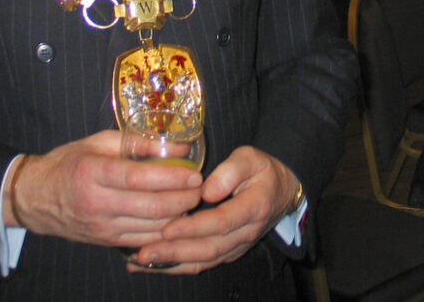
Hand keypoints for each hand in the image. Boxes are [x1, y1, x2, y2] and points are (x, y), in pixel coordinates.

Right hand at [5, 130, 203, 248]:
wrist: (36, 198)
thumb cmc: (69, 162)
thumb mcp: (99, 142)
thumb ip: (139, 143)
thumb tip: (179, 147)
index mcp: (93, 173)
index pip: (139, 178)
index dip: (171, 178)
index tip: (194, 174)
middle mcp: (97, 203)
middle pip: (150, 207)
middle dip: (182, 200)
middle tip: (200, 190)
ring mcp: (101, 227)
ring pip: (150, 229)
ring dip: (177, 218)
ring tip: (192, 203)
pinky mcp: (105, 241)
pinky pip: (142, 240)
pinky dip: (163, 231)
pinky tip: (175, 219)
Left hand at [128, 145, 300, 273]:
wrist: (282, 192)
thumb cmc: (262, 170)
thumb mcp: (250, 157)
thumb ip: (229, 171)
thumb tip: (205, 191)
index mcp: (254, 207)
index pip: (220, 222)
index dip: (192, 228)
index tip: (166, 229)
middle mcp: (246, 233)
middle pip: (209, 248)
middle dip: (174, 252)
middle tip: (143, 252)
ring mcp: (238, 246)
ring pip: (204, 261)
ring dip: (172, 264)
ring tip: (141, 261)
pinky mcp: (229, 252)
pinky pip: (203, 263)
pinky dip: (178, 267)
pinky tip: (153, 264)